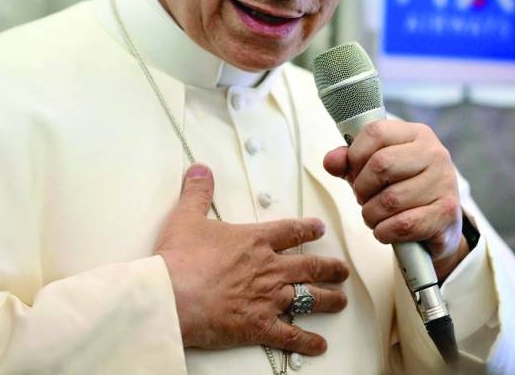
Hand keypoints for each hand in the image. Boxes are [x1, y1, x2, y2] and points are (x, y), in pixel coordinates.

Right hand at [155, 164, 349, 354]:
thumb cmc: (179, 259)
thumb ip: (198, 192)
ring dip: (328, 299)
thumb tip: (201, 170)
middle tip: (341, 270)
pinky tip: (319, 344)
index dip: (308, 229)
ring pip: (309, 298)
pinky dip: (307, 341)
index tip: (320, 230)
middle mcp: (268, 268)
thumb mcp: (186, 217)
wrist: (173, 296)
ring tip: (340, 300)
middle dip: (329, 268)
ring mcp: (268, 298)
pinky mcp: (260, 325)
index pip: (290, 231)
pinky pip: (291, 335)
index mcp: (254, 241)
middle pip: (309, 266)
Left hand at [322, 119, 467, 279]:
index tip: (355, 172)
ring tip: (374, 215)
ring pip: (390, 199)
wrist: (438, 224)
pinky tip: (386, 230)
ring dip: (371, 214)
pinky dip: (385, 231)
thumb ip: (349, 162)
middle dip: (362, 188)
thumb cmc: (401, 189)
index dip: (355, 156)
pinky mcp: (446, 213)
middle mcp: (435, 153)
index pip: (375, 132)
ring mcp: (444, 182)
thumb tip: (330, 161)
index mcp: (415, 134)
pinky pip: (403, 224)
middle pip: (381, 165)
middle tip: (363, 198)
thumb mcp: (373, 169)